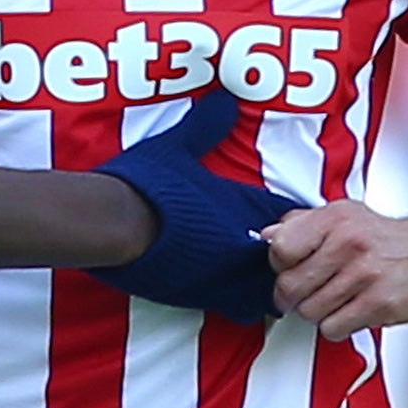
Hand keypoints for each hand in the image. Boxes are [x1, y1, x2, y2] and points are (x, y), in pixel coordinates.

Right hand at [90, 91, 300, 324]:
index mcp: (239, 209)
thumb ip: (204, 128)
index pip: (284, 219)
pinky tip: (224, 290)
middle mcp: (237, 248)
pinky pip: (232, 307)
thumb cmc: (147, 185)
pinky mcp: (196, 299)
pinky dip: (233, 299)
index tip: (291, 218)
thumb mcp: (176, 147)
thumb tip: (225, 100)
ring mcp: (220, 277)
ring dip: (260, 285)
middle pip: (282, 264)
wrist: (115, 226)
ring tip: (252, 277)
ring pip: (261, 294)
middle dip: (283, 260)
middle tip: (277, 253)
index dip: (293, 221)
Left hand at [264, 201, 407, 340]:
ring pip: (309, 311)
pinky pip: (333, 328)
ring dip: (317, 312)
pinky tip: (351, 310)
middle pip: (290, 286)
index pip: (280, 248)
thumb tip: (265, 236)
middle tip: (307, 292)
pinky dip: (337, 325)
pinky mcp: (380, 303)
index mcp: (335, 219)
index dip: (279, 264)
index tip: (290, 267)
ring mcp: (365, 275)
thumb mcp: (344, 215)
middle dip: (293, 296)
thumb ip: (302, 223)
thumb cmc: (385, 237)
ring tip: (336, 298)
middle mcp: (349, 243)